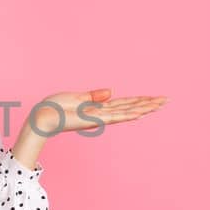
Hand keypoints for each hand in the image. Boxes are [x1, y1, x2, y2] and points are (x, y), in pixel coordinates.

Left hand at [27, 89, 167, 135]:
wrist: (42, 117)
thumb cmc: (54, 108)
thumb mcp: (76, 96)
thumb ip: (94, 95)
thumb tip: (112, 90)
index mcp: (97, 108)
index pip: (123, 103)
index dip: (139, 100)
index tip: (154, 97)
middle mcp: (102, 114)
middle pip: (130, 107)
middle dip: (148, 104)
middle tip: (166, 100)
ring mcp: (99, 117)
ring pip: (127, 112)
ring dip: (144, 108)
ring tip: (160, 104)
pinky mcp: (93, 119)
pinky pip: (115, 116)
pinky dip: (129, 114)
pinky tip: (141, 112)